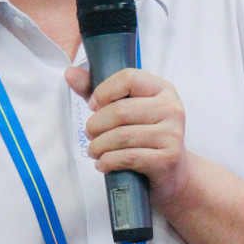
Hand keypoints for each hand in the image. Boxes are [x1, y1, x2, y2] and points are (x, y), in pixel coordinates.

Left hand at [65, 66, 189, 201]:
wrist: (173, 171)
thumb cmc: (145, 135)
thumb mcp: (125, 109)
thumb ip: (98, 91)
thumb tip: (70, 73)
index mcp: (162, 89)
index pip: (128, 78)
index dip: (104, 91)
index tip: (94, 106)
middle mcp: (172, 108)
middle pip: (121, 110)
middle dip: (96, 125)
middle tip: (90, 134)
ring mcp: (172, 134)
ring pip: (122, 136)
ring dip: (99, 146)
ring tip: (94, 151)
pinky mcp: (169, 158)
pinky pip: (129, 157)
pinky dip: (108, 161)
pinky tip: (103, 164)